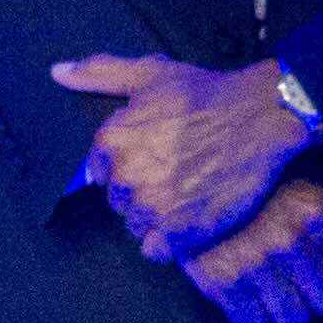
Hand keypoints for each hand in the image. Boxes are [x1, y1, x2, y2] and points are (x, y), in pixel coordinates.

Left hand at [54, 52, 315, 253]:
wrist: (264, 118)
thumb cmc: (209, 95)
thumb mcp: (150, 74)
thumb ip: (100, 73)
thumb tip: (58, 72)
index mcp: (111, 140)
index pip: (100, 171)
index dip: (127, 166)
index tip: (154, 158)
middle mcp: (125, 176)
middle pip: (118, 200)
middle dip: (141, 191)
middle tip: (176, 174)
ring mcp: (152, 206)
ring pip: (136, 225)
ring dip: (156, 217)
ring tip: (187, 194)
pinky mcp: (180, 232)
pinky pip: (155, 250)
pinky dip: (168, 242)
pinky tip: (188, 221)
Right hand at [182, 179, 322, 322]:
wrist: (196, 175)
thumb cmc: (270, 180)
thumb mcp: (321, 183)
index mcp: (317, 211)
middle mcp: (288, 239)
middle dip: (320, 291)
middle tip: (302, 274)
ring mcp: (253, 263)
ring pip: (294, 319)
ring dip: (288, 307)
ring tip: (277, 286)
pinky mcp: (219, 281)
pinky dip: (253, 313)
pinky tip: (250, 290)